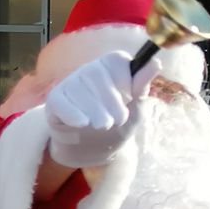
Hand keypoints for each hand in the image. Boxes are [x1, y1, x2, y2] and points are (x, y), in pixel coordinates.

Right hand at [45, 51, 159, 168]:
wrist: (95, 147)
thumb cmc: (117, 124)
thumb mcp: (136, 107)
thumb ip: (142, 86)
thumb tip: (154, 62)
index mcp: (111, 66)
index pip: (115, 61)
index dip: (124, 80)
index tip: (130, 99)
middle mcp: (89, 70)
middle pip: (95, 74)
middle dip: (109, 99)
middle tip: (117, 121)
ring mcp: (69, 84)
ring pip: (77, 88)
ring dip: (93, 109)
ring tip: (103, 126)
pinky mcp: (55, 100)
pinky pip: (60, 101)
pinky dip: (72, 112)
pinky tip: (82, 123)